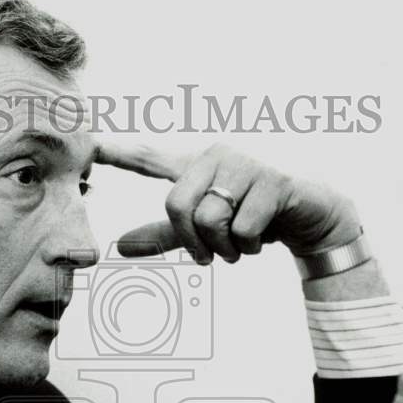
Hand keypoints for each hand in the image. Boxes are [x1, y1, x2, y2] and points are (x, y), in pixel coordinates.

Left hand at [96, 142, 361, 262]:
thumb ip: (166, 236)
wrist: (313, 218)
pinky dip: (250, 246)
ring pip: (210, 220)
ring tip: (243, 245)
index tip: (90, 145)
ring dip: (226, 249)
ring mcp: (246, 165)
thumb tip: (119, 247)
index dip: (120, 154)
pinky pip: (242, 228)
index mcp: (197, 167)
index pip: (151, 159)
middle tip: (212, 256)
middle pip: (177, 206)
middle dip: (194, 243)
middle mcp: (217, 157)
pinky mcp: (273, 181)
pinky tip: (265, 237)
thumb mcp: (206, 231)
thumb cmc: (257, 217)